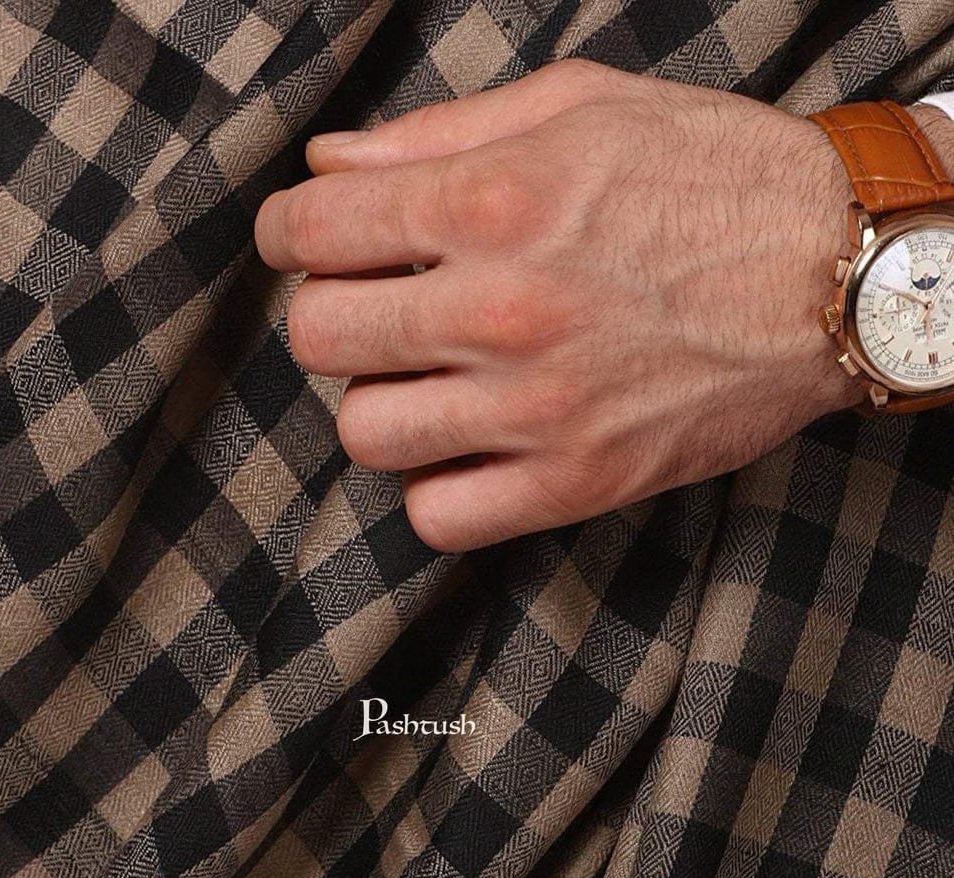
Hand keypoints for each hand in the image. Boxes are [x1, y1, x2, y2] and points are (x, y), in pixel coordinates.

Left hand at [254, 59, 860, 552]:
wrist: (834, 273)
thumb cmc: (713, 177)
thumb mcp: (579, 108)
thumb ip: (437, 136)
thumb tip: (328, 165)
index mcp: (494, 201)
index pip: (312, 231)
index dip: (294, 233)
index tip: (313, 241)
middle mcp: (502, 308)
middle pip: (320, 338)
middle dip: (335, 315)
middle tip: (382, 307)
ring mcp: (536, 408)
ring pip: (365, 434)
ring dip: (382, 403)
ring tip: (430, 379)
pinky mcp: (576, 482)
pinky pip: (439, 518)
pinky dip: (437, 488)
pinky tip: (468, 447)